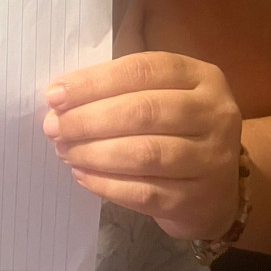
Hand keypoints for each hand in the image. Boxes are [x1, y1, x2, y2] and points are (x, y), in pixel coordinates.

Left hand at [42, 51, 242, 240]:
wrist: (217, 190)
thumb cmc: (175, 128)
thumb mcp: (161, 91)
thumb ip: (118, 80)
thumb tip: (61, 89)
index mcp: (201, 77)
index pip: (142, 70)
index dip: (94, 82)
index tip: (55, 94)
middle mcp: (215, 114)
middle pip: (143, 111)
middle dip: (88, 119)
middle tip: (53, 126)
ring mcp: (212, 160)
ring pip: (144, 153)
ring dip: (93, 152)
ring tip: (64, 150)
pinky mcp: (198, 200)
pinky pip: (144, 192)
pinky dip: (106, 183)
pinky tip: (82, 174)